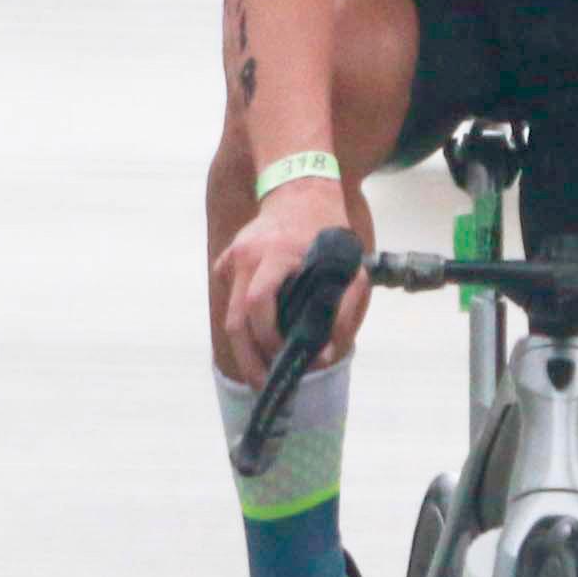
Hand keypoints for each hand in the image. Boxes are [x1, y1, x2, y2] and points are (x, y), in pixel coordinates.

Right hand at [212, 176, 367, 388]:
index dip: (269, 338)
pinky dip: (245, 324)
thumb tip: (327, 355)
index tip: (288, 358)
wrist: (299, 190)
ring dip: (245, 348)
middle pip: (235, 320)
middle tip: (264, 387)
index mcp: (275, 254)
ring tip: (263, 374)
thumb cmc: (329, 232)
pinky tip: (263, 337)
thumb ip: (345, 311)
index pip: (258, 304)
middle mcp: (246, 257)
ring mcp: (231, 259)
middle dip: (249, 359)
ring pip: (230, 316)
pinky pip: (231, 301)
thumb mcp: (352, 267)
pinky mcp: (225, 262)